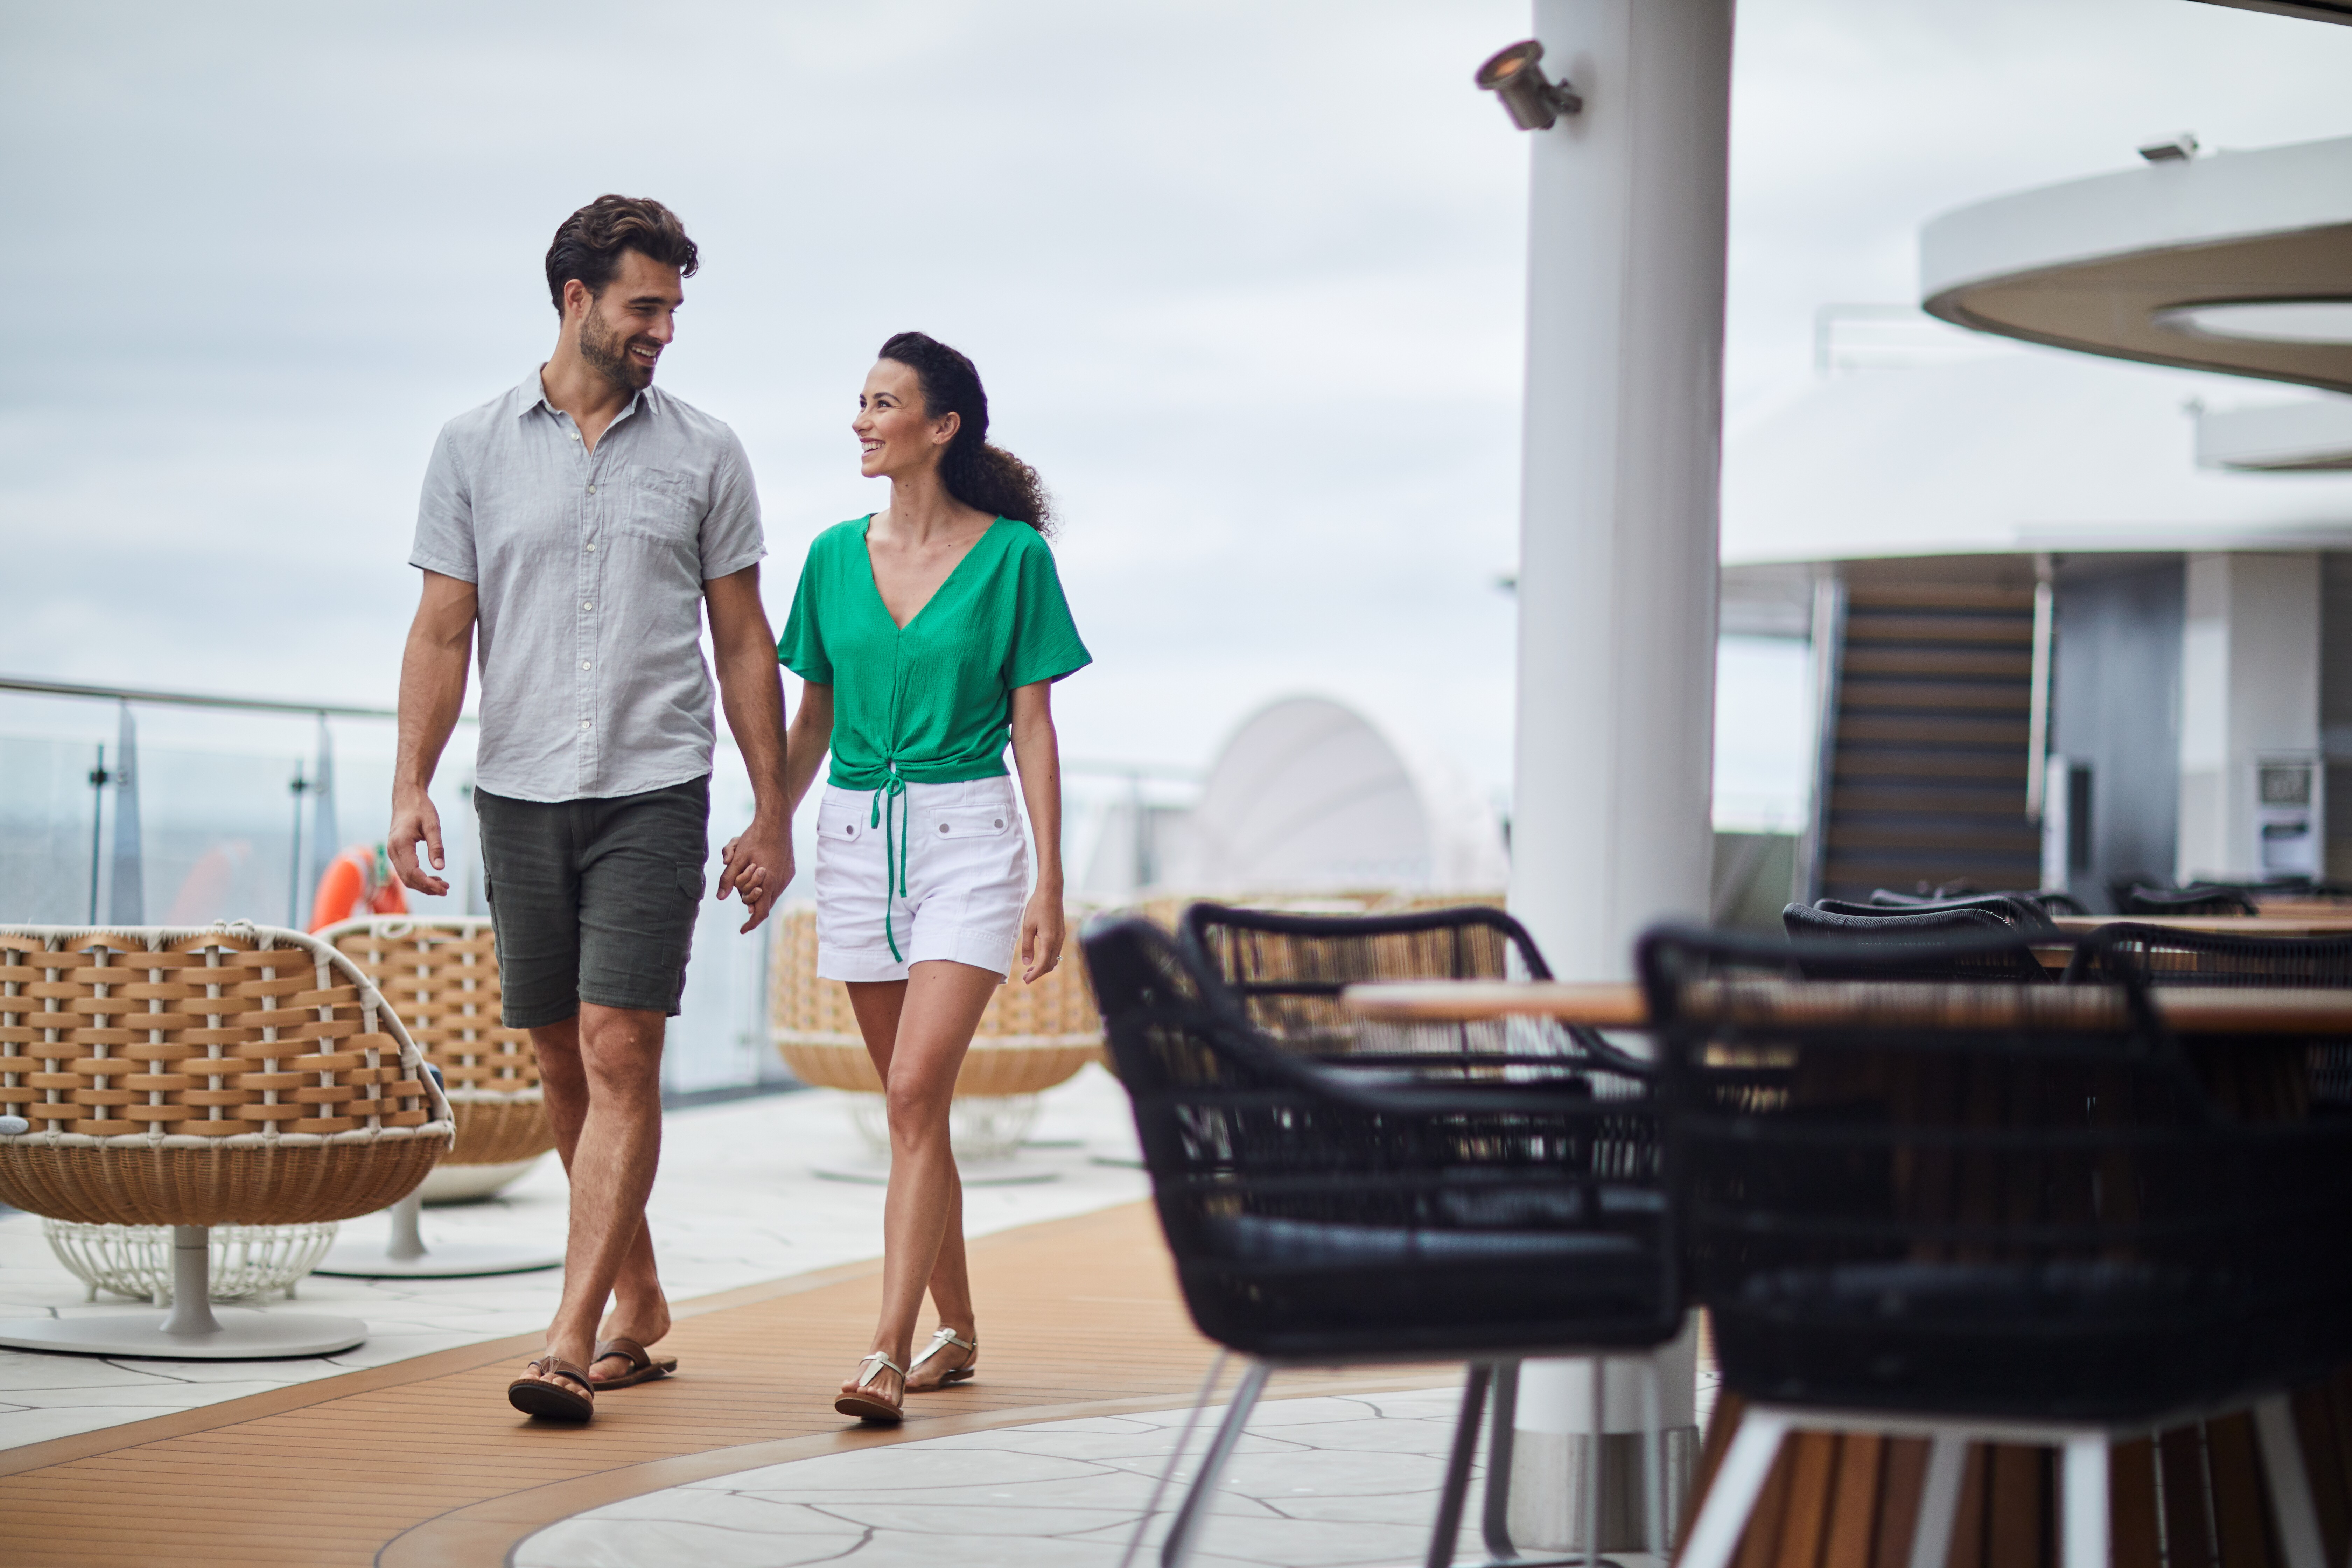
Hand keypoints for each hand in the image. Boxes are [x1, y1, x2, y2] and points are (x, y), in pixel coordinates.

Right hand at [389, 787, 448, 896]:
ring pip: (405, 877)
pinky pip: (405, 870)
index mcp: (401, 844)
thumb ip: (436, 846)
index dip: (428, 884)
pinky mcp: (396, 852)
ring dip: (423, 885)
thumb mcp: (433, 825)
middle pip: (408, 878)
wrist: (406, 798)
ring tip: (442, 886)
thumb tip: (440, 867)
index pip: (413, 872)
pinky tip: (433, 878)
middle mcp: (393, 850)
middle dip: (427, 887)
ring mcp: (392, 852)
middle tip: (446, 890)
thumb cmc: (420, 809)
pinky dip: (418, 878)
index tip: (443, 889)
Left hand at [717, 815, 791, 934]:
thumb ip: (728, 879)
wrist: (776, 821)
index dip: (751, 923)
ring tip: (748, 876)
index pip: (760, 912)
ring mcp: (787, 876)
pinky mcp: (789, 870)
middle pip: (764, 903)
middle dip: (751, 900)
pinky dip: (768, 884)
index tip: (743, 929)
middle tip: (740, 887)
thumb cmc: (755, 837)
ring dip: (759, 891)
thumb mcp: (737, 858)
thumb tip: (720, 897)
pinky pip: (778, 884)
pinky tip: (760, 870)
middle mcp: (780, 882)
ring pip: (771, 894)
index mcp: (768, 882)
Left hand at [1018, 889, 1065, 983]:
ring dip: (1043, 966)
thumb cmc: (1037, 907)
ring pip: (1054, 959)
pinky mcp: (1061, 932)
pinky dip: (1048, 958)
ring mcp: (1061, 937)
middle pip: (1050, 965)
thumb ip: (1027, 946)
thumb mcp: (1027, 926)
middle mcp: (1058, 941)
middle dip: (1038, 973)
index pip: (1043, 965)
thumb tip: (1027, 963)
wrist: (1051, 892)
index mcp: (1049, 940)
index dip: (1034, 975)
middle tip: (1025, 977)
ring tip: (1030, 969)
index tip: (1026, 980)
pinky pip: (1056, 951)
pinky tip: (1039, 956)